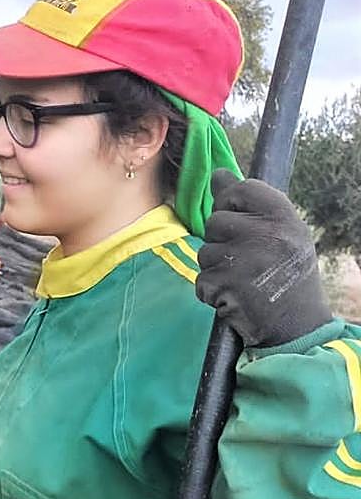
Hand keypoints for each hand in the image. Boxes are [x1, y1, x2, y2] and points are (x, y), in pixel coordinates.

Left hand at [196, 170, 330, 346]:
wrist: (297, 325)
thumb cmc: (286, 273)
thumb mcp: (281, 233)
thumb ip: (249, 203)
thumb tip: (218, 173)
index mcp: (283, 217)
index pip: (242, 188)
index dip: (233, 203)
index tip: (242, 220)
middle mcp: (265, 234)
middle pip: (215, 221)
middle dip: (223, 241)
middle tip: (247, 261)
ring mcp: (242, 260)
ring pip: (205, 252)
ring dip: (216, 268)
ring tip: (243, 280)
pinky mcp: (223, 285)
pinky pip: (201, 279)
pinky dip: (212, 291)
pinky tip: (234, 296)